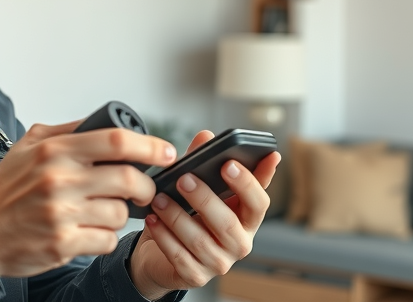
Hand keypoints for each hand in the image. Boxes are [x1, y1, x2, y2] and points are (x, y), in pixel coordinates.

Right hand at [0, 121, 177, 278]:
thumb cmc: (5, 189)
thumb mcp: (28, 146)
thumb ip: (66, 130)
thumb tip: (104, 122)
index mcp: (54, 150)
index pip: (115, 141)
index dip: (149, 146)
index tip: (165, 152)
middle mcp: (59, 179)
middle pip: (127, 178)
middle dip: (145, 186)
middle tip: (143, 190)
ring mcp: (61, 213)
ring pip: (120, 213)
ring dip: (121, 215)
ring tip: (103, 212)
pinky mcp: (63, 244)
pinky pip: (106, 240)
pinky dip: (105, 237)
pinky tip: (89, 231)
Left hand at [128, 131, 280, 298]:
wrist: (160, 253)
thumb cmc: (186, 215)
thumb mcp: (197, 188)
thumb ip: (203, 162)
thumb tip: (206, 135)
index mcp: (246, 218)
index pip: (259, 202)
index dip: (247, 183)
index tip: (229, 163)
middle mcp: (239, 243)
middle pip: (228, 223)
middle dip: (204, 199)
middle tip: (184, 179)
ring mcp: (219, 263)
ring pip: (200, 240)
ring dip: (177, 217)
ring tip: (159, 199)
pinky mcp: (196, 277)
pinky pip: (180, 257)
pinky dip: (164, 236)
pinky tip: (152, 220)